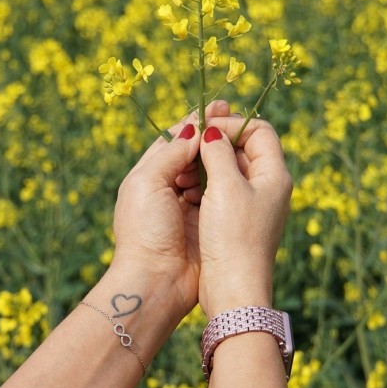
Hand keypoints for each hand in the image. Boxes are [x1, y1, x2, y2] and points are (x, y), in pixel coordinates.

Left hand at [110, 101, 230, 320]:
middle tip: (236, 117)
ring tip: (240, 140)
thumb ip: (171, 152)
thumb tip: (194, 128)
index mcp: (148, 174)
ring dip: (221, 155)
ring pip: (208, 170)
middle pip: (193, 152)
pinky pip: (219, 192)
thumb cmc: (145, 229)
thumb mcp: (148, 182)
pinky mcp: (206, 221)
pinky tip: (241, 168)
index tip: (220, 106)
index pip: (174, 138)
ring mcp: (188, 204)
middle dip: (212, 134)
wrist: (156, 281)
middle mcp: (167, 186)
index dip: (196, 121)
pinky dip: (227, 179)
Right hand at [197, 119, 291, 317]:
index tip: (205, 129)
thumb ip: (219, 152)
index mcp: (274, 175)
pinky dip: (206, 184)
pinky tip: (188, 190)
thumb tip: (212, 131)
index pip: (258, 130)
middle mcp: (269, 186)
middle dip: (217, 142)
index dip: (232, 124)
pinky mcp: (239, 220)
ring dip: (208, 164)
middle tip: (190, 146)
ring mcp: (254, 204)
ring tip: (186, 172)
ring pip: (231, 169)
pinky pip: (223, 190)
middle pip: (245, 147)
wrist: (234, 290)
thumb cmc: (232, 237)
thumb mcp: (225, 187)